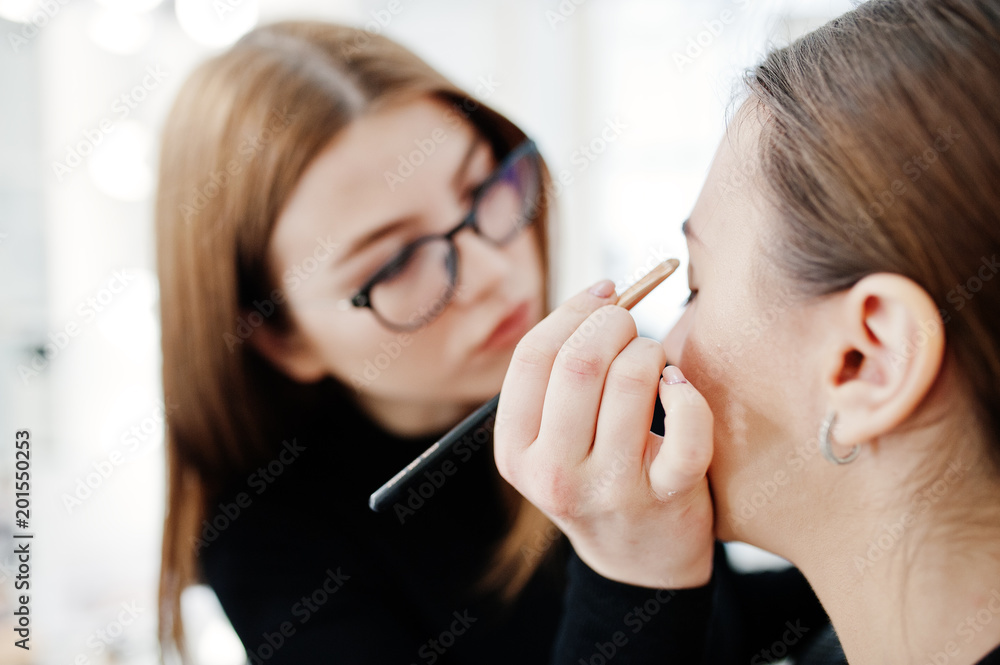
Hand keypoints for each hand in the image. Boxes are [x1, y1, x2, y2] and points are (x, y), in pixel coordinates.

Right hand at [494, 281, 714, 588]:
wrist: (639, 561)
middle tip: (631, 324)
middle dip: (614, 323)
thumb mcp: (553, 440)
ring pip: (631, 380)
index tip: (604, 293)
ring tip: (654, 362)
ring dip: (650, 351)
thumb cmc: (595, 477)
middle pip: (579, 362)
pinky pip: (687, 424)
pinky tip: (679, 387)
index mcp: (516, 452)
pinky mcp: (666, 497)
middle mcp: (554, 474)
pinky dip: (688, 391)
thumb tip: (602, 295)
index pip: (533, 357)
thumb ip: (558, 377)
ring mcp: (610, 489)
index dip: (573, 311)